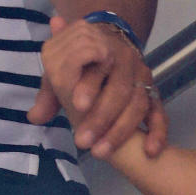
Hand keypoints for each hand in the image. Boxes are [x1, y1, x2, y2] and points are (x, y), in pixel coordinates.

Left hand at [31, 15, 166, 156]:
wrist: (108, 41)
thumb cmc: (79, 61)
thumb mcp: (59, 69)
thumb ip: (50, 93)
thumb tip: (35, 117)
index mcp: (100, 48)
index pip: (98, 67)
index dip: (89, 85)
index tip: (77, 106)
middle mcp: (125, 60)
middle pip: (120, 89)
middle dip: (102, 117)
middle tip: (83, 142)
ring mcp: (142, 77)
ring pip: (138, 104)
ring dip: (121, 131)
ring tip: (101, 153)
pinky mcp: (154, 93)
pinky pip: (160, 112)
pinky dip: (158, 132)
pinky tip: (150, 151)